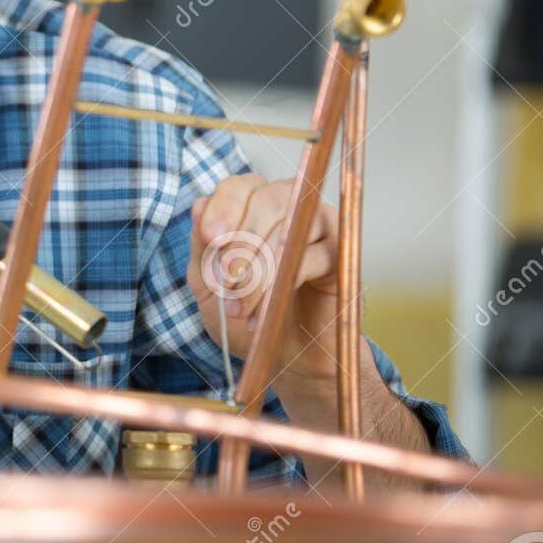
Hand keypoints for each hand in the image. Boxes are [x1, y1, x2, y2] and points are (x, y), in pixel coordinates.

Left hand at [186, 173, 339, 389]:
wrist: (282, 355)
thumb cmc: (244, 314)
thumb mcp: (209, 283)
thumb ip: (202, 246)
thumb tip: (200, 206)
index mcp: (252, 205)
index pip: (239, 187)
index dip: (224, 208)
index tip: (212, 238)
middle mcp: (290, 205)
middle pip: (267, 199)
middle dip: (241, 243)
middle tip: (226, 282)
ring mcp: (320, 225)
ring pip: (290, 227)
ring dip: (259, 270)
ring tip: (239, 307)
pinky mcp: (341, 253)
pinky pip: (313, 256)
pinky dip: (284, 284)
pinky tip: (264, 312)